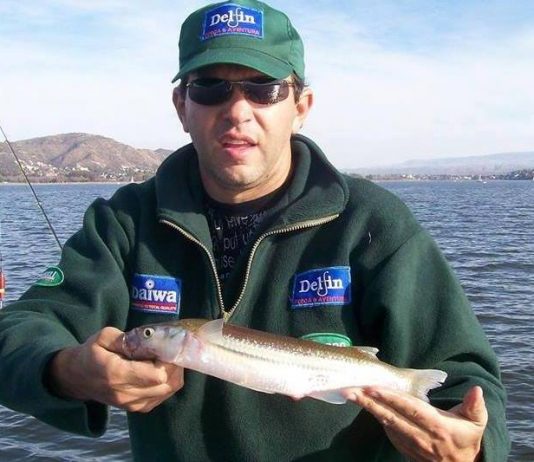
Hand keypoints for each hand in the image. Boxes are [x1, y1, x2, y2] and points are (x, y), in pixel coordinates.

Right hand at [48, 327, 183, 412]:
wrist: (77, 378)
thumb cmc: (92, 353)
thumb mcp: (103, 337)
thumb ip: (125, 338)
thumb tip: (148, 339)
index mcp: (116, 373)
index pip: (156, 375)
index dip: (167, 360)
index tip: (165, 347)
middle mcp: (125, 393)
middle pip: (166, 384)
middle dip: (173, 365)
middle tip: (169, 351)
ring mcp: (131, 404)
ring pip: (168, 391)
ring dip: (173, 374)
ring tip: (166, 360)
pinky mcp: (136, 408)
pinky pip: (162, 397)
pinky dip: (168, 384)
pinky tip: (161, 371)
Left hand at [346, 386, 487, 461]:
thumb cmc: (467, 439)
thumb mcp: (476, 423)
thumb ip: (475, 406)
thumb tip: (476, 389)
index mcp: (438, 427)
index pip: (410, 409)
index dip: (391, 398)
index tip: (373, 388)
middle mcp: (421, 437)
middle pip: (391, 417)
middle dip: (370, 402)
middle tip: (351, 390)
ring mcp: (411, 445)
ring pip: (386, 424)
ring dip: (368, 409)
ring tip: (351, 394)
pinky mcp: (404, 448)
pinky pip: (388, 431)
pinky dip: (375, 418)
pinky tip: (364, 405)